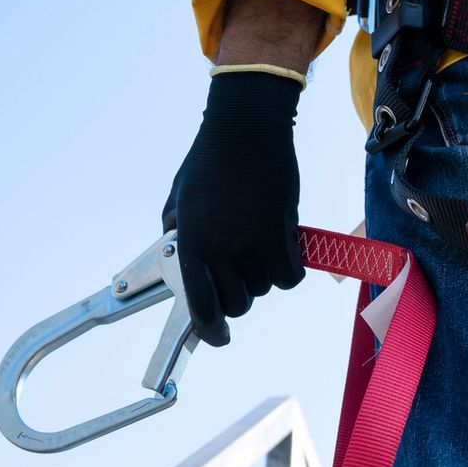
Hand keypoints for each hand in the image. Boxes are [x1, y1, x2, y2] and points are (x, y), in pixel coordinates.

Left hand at [160, 70, 306, 345]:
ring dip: (261, 276)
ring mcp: (255, 245)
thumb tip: (179, 255)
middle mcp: (222, 251)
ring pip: (264, 288)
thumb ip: (177, 232)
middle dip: (237, 295)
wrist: (246, 129)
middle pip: (237, 304)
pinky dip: (287, 269)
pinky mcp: (283, 235)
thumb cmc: (209, 159)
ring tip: (254, 245)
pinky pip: (290, 275)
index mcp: (192, 243)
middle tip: (237, 273)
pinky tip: (280, 249)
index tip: (217, 337)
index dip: (210, 330)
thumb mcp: (178, 197)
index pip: (202, 306)